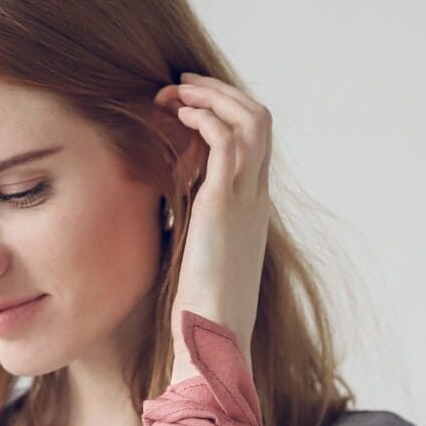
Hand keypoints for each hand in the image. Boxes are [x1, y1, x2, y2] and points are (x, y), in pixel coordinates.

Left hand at [153, 71, 272, 375]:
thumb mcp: (197, 259)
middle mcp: (255, 198)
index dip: (223, 115)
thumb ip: (192, 229)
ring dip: (211, 97)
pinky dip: (205, 117)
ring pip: (250, 120)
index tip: (187, 108)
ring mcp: (246, 198)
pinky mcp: (225, 203)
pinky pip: (227, 140)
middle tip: (181, 87)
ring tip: (174, 92)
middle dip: (220, 94)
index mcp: (251, 210)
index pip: (252, 143)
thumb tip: (168, 213)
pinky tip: (177, 115)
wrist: (213, 338)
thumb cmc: (199, 310)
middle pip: (257, 121)